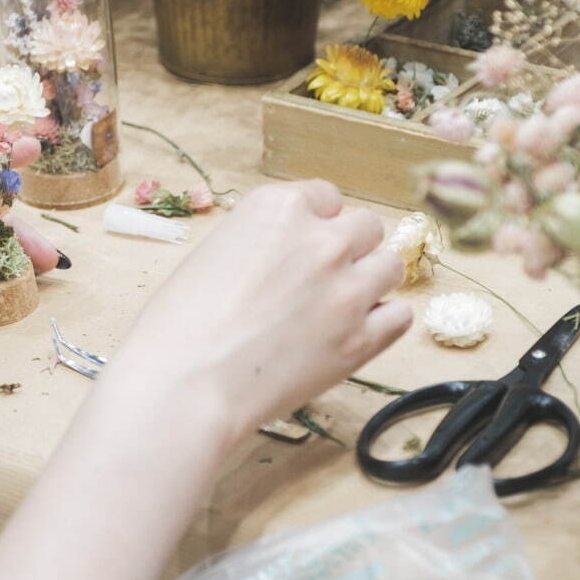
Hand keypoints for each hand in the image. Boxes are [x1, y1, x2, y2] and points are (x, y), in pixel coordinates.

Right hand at [99, 180, 410, 446]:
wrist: (186, 382)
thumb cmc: (180, 324)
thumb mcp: (215, 253)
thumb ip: (264, 242)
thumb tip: (285, 256)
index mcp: (278, 208)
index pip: (326, 197)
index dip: (316, 222)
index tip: (303, 244)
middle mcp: (321, 239)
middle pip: (367, 227)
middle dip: (349, 248)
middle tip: (322, 277)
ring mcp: (347, 289)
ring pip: (391, 266)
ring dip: (371, 281)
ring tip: (340, 306)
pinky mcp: (361, 339)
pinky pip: (400, 315)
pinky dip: (383, 321)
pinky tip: (356, 331)